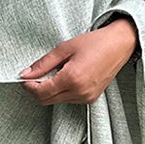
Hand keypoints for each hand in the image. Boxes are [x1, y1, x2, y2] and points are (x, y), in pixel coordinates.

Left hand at [19, 17, 136, 105]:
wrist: (120, 45)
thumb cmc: (94, 42)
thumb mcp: (64, 48)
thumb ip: (43, 63)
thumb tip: (25, 74)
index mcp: (72, 78)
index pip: (41, 92)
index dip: (28, 86)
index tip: (24, 77)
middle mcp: (80, 92)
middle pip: (46, 100)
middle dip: (36, 90)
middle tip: (34, 76)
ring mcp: (86, 97)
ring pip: (56, 101)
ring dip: (49, 91)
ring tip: (53, 73)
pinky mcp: (91, 99)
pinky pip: (68, 100)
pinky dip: (61, 92)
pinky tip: (65, 77)